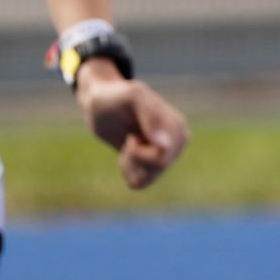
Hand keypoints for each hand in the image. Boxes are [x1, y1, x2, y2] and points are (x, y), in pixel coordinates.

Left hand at [76, 60, 189, 189]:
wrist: (101, 105)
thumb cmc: (116, 97)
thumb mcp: (132, 96)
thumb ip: (151, 116)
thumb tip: (166, 145)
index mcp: (177, 126)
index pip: (163, 158)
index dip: (140, 154)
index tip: (130, 137)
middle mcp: (178, 142)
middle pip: (157, 169)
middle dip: (136, 158)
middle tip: (129, 139)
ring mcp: (167, 154)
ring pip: (147, 179)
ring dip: (130, 165)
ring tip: (127, 144)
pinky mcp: (154, 164)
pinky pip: (140, 183)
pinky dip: (128, 171)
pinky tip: (127, 153)